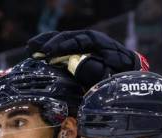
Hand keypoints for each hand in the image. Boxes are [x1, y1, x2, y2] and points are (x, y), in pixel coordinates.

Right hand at [26, 30, 148, 89]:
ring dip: (46, 42)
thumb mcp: (112, 75)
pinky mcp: (79, 50)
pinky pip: (62, 45)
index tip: (48, 54)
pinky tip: (37, 50)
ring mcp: (83, 43)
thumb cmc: (121, 76)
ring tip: (30, 47)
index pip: (77, 41)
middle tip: (34, 50)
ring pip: (62, 39)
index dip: (61, 47)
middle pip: (67, 37)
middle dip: (49, 43)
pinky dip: (49, 46)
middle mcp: (89, 39)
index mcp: (98, 42)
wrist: (130, 72)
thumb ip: (97, 71)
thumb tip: (77, 65)